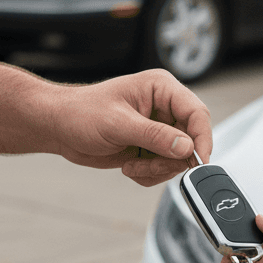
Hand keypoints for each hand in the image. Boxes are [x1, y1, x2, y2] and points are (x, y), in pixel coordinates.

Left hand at [50, 69, 211, 185]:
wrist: (59, 127)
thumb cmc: (81, 113)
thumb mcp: (118, 124)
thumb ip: (155, 136)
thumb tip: (187, 147)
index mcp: (161, 88)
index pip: (197, 113)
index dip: (202, 139)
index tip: (198, 161)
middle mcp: (164, 107)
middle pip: (191, 140)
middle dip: (170, 160)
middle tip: (147, 165)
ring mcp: (158, 128)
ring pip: (178, 158)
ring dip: (157, 169)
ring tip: (131, 164)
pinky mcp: (150, 146)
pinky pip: (164, 168)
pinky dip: (149, 174)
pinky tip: (129, 166)